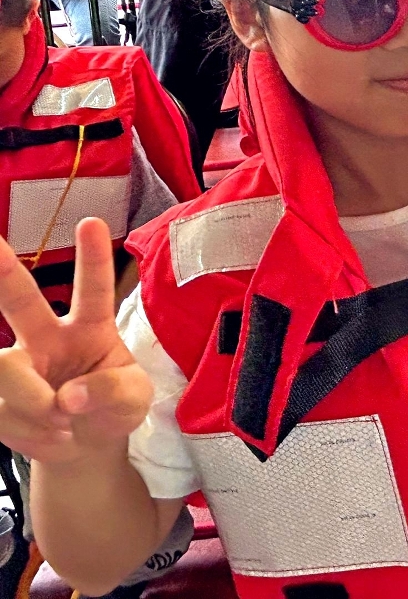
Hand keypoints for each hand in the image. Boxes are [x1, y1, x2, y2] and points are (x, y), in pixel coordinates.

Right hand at [0, 219, 152, 465]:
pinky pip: (2, 412)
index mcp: (91, 326)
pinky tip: (54, 437)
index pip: (92, 289)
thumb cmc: (115, 406)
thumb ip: (112, 391)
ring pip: (5, 369)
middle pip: (21, 300)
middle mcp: (48, 336)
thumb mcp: (133, 398)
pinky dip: (32, 432)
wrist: (87, 445)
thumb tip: (68, 397)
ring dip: (33, 401)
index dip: (92, 257)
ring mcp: (20, 365)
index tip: (92, 223)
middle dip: (3, 273)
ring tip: (64, 421)